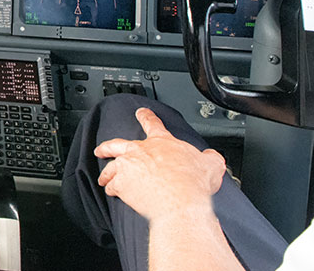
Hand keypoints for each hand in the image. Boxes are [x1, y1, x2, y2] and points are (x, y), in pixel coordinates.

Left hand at [95, 107, 226, 222]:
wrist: (180, 202)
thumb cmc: (193, 184)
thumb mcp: (211, 165)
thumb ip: (209, 157)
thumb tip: (211, 157)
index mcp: (162, 143)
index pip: (152, 123)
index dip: (146, 116)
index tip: (140, 112)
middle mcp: (140, 151)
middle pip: (118, 144)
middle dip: (108, 146)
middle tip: (102, 149)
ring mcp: (127, 167)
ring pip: (111, 167)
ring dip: (107, 173)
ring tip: (104, 178)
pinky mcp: (121, 184)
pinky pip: (112, 186)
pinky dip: (111, 189)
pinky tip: (111, 192)